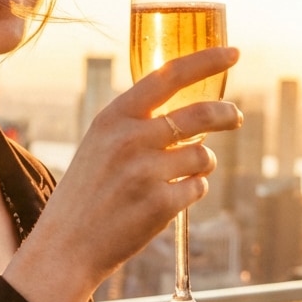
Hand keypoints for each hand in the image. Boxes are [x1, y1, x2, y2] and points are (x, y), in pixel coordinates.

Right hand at [3, 47, 241, 301]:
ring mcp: (146, 171)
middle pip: (200, 113)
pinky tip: (166, 203)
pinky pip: (197, 188)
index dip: (206, 61)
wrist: (65, 247)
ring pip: (203, 156)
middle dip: (226, 113)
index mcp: (113, 118)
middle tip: (236, 116)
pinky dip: (190, 193)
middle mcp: (130, 138)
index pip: (168, 75)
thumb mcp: (98, 147)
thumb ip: (135, 125)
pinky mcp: (161, 203)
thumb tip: (190, 115)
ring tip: (179, 178)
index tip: (233, 53)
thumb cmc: (84, 197)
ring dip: (202, 165)